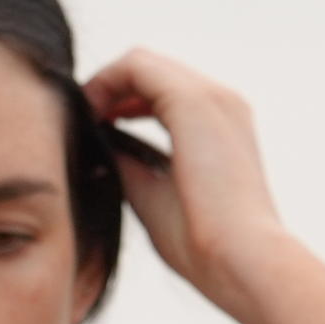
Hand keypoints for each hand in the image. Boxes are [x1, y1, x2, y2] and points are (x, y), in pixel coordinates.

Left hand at [80, 49, 287, 303]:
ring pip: (142, 63)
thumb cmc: (206, 245)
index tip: (97, 130)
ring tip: (83, 117)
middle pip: (151, 72)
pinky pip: (135, 66)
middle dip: (111, 90)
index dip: (123, 103)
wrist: (242, 260)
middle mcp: (223, 104)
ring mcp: (211, 97)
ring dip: (106, 84)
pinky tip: (90, 114)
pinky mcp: (192, 100)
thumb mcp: (157, 194)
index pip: (164, 93)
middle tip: (82, 120)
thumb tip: (96, 141)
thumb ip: (131, 161)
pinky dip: (105, 82)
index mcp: (223, 129)